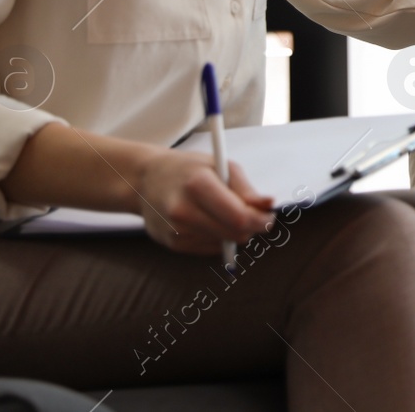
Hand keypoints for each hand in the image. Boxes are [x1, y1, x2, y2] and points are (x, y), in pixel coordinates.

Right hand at [136, 149, 274, 254]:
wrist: (145, 181)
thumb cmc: (189, 170)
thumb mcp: (220, 166)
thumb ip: (246, 189)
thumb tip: (269, 205)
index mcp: (197, 185)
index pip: (238, 217)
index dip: (260, 221)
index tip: (269, 217)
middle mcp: (183, 211)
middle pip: (234, 234)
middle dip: (251, 228)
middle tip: (255, 216)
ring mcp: (175, 230)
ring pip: (224, 244)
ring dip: (234, 233)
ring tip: (224, 212)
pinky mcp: (173, 244)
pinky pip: (210, 249)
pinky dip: (218, 238)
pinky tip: (208, 221)